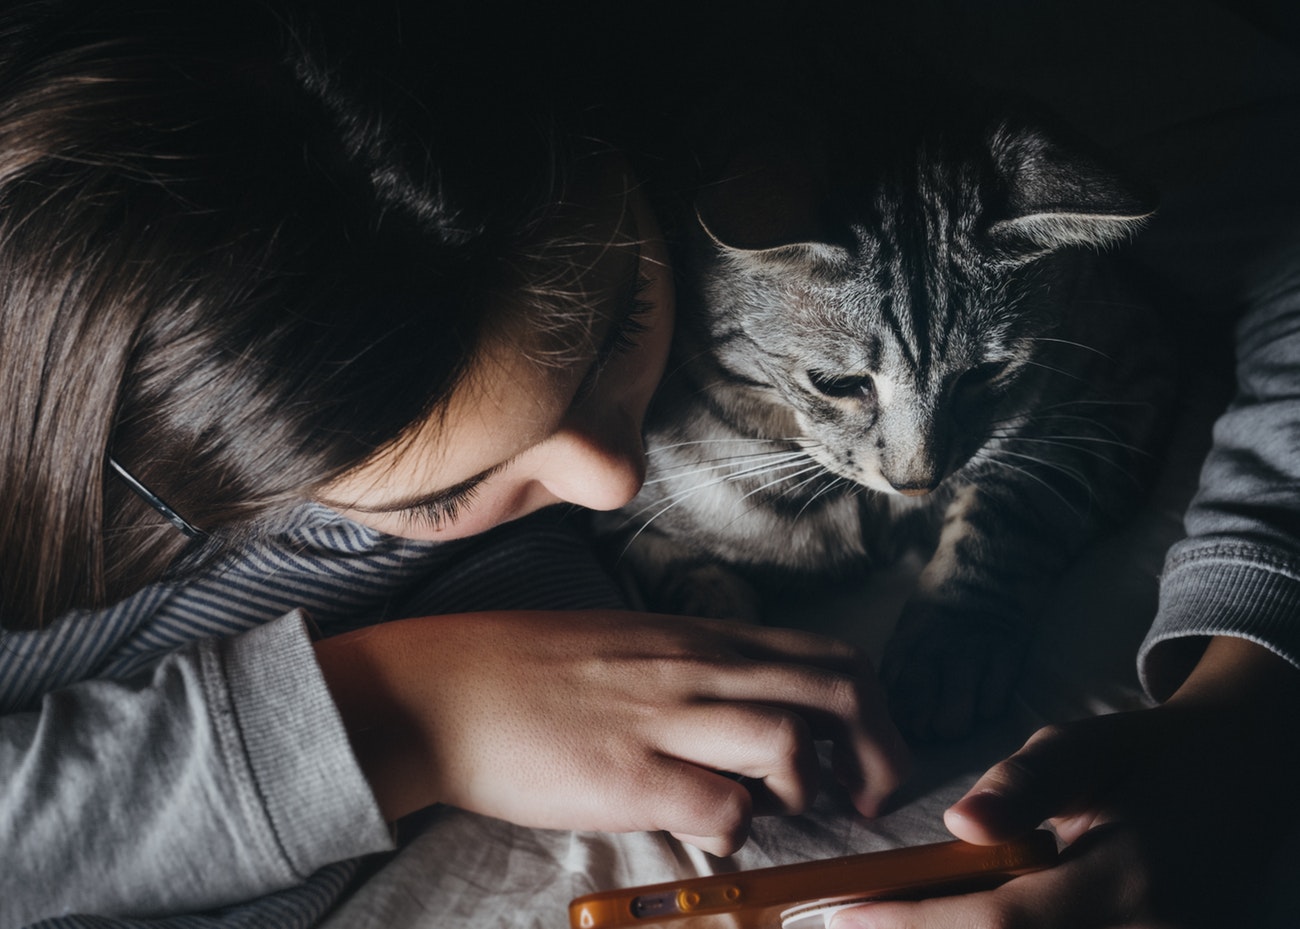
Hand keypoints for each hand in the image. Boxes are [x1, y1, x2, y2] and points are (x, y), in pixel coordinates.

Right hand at [315, 609, 907, 855]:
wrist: (443, 688)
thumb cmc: (529, 669)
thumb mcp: (629, 643)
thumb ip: (696, 667)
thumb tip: (750, 709)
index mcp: (701, 638)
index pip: (828, 653)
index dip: (872, 708)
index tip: (865, 755)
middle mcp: (696, 667)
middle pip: (838, 690)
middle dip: (879, 752)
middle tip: (865, 799)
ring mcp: (663, 718)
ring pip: (789, 741)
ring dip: (805, 791)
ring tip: (779, 816)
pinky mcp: (626, 774)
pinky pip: (721, 809)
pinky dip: (738, 834)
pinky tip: (713, 838)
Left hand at [829, 637, 1299, 928]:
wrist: (1240, 779)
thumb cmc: (1147, 757)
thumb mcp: (1085, 748)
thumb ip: (1024, 785)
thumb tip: (960, 823)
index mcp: (1123, 877)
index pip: (999, 922)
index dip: (915, 924)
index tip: (845, 913)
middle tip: (859, 921)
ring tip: (905, 917)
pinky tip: (961, 925)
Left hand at [882, 602, 1027, 740]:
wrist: (991, 558)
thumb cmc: (948, 595)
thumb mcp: (913, 620)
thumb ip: (904, 659)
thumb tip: (894, 701)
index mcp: (908, 641)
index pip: (892, 692)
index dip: (896, 716)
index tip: (902, 726)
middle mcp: (935, 650)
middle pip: (919, 710)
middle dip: (923, 729)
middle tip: (931, 730)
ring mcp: (971, 653)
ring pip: (955, 716)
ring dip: (954, 726)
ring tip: (957, 723)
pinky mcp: (1006, 653)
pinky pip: (993, 702)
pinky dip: (987, 709)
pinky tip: (985, 701)